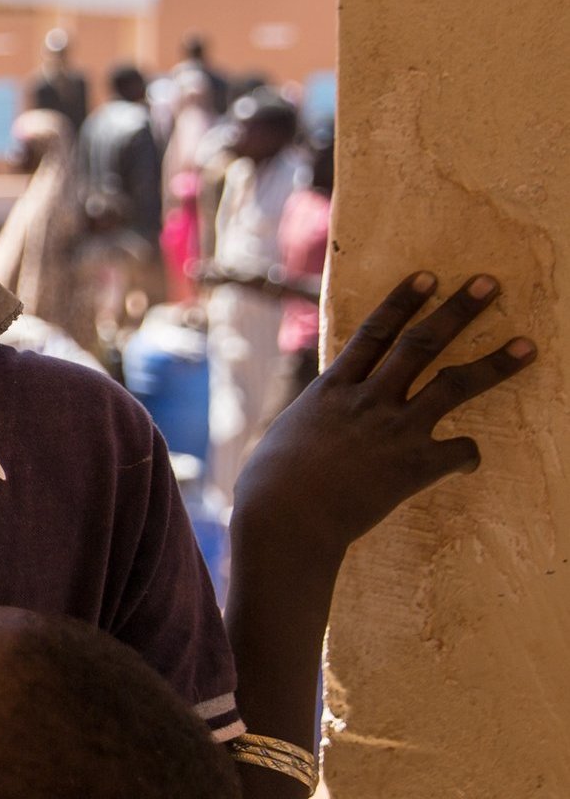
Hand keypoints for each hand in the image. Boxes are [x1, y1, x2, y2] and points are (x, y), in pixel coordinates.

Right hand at [235, 271, 537, 560]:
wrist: (285, 520)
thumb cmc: (270, 485)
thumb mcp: (289, 434)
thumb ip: (319, 417)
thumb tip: (324, 418)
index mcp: (332, 389)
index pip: (374, 332)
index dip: (403, 302)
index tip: (428, 277)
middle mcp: (368, 400)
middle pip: (422, 344)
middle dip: (458, 311)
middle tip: (490, 284)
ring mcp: (395, 430)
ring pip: (455, 385)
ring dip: (496, 363)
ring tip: (527, 346)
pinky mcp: (415, 465)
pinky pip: (459, 452)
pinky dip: (468, 454)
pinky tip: (466, 460)